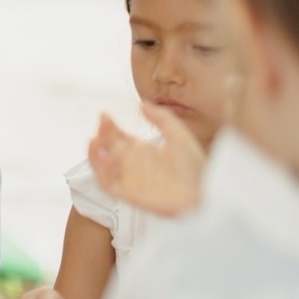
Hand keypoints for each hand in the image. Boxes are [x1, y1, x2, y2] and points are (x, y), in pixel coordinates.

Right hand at [89, 107, 204, 217]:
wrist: (203, 194)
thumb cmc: (195, 168)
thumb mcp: (180, 136)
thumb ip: (162, 119)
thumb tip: (142, 104)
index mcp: (145, 151)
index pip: (119, 137)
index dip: (110, 126)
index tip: (105, 115)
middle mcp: (134, 164)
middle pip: (109, 147)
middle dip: (103, 133)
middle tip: (103, 120)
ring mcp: (129, 179)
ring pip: (103, 165)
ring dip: (95, 153)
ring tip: (95, 139)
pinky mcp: (127, 194)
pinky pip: (107, 183)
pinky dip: (101, 172)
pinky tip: (104, 158)